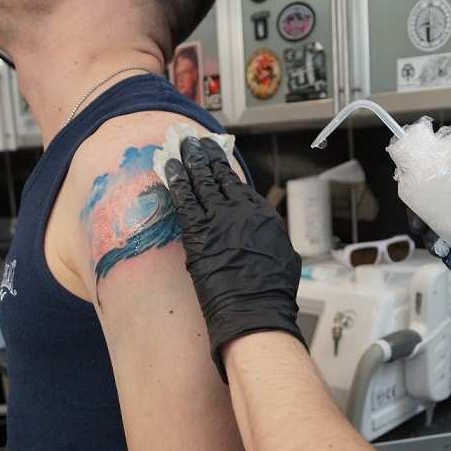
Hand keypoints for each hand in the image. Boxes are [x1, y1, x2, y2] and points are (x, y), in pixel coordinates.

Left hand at [164, 137, 304, 381]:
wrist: (255, 309)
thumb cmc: (270, 293)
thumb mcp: (280, 257)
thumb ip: (266, 239)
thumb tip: (260, 236)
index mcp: (262, 216)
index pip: (238, 185)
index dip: (224, 168)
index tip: (215, 157)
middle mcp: (241, 210)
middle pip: (219, 175)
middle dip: (204, 155)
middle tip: (193, 141)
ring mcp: (219, 218)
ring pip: (201, 180)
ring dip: (189, 160)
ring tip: (180, 144)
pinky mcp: (199, 231)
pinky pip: (184, 198)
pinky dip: (176, 180)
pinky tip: (169, 166)